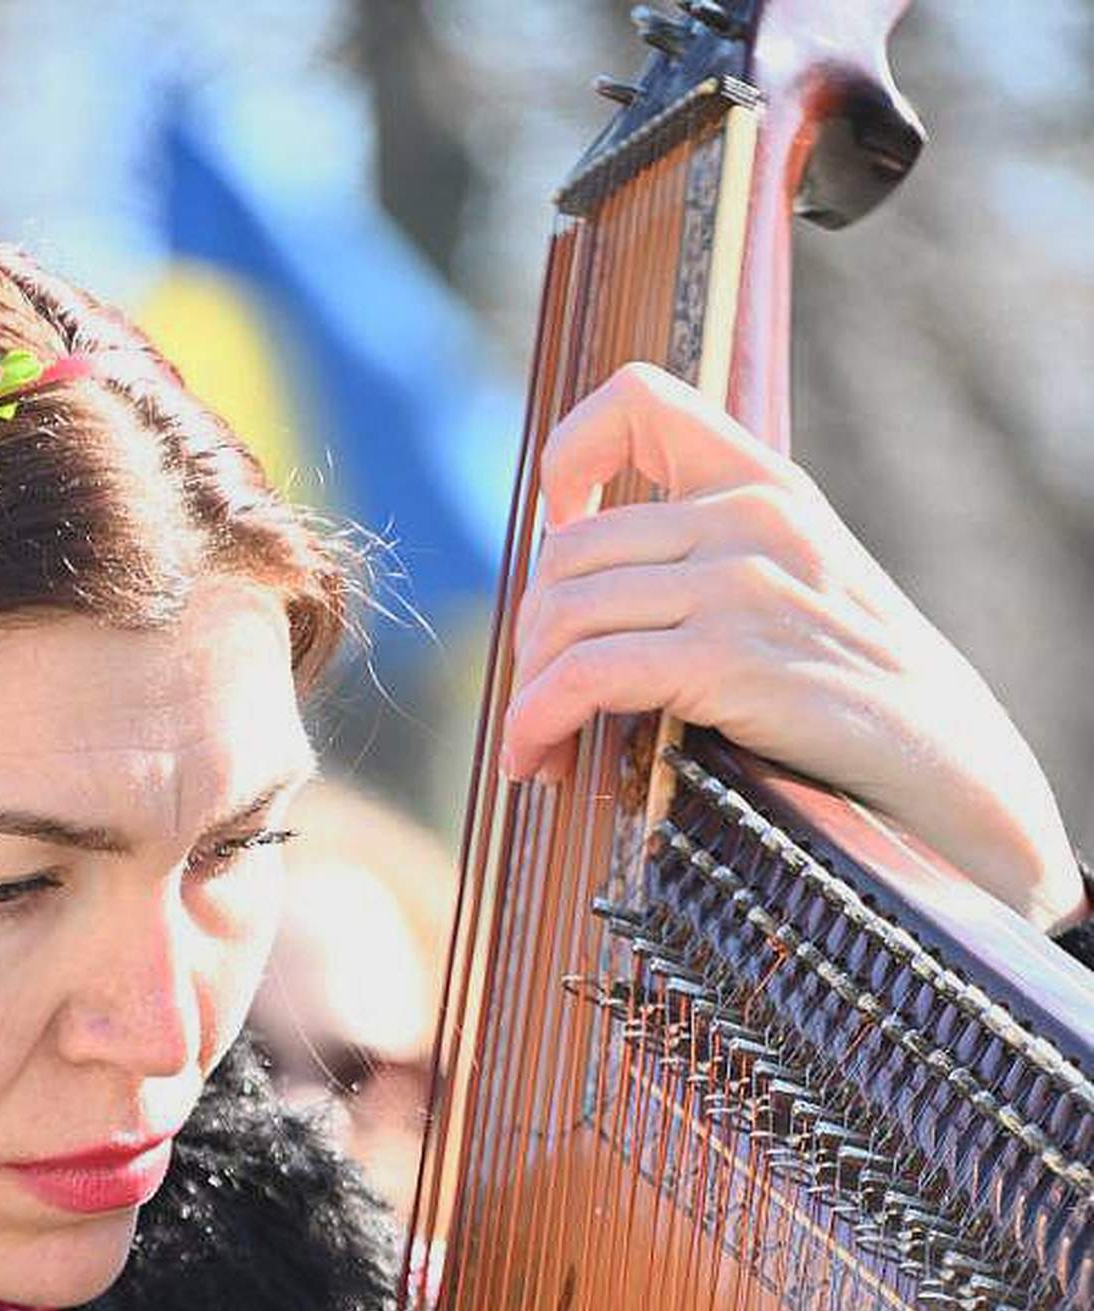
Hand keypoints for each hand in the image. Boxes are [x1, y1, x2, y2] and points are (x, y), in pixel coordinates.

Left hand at [501, 362, 1089, 936]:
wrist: (939, 755)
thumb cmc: (857, 685)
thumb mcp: (799, 580)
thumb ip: (716, 553)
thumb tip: (592, 577)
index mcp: (764, 481)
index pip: (638, 398)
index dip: (572, 455)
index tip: (563, 526)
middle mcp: (747, 518)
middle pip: (568, 549)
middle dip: (532, 636)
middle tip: (538, 699)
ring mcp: (737, 586)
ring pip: (563, 613)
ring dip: (527, 690)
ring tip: (531, 744)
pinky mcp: (725, 660)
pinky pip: (584, 676)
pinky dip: (537, 720)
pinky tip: (534, 757)